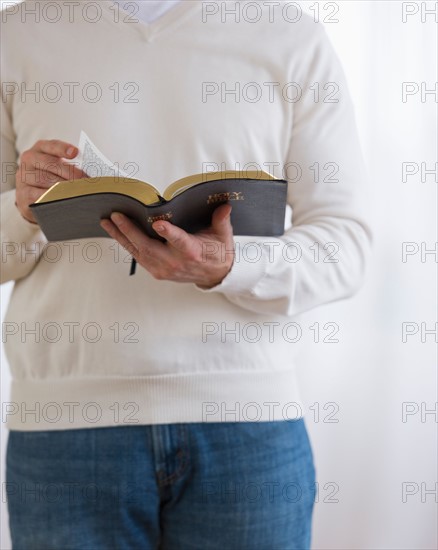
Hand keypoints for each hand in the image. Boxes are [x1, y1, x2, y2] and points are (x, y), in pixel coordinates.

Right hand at [15, 139, 86, 223]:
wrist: (33, 196)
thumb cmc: (53, 177)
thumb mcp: (60, 167)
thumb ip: (72, 165)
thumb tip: (90, 172)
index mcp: (40, 148)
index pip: (51, 145)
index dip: (63, 149)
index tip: (75, 152)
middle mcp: (29, 159)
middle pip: (51, 164)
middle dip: (70, 172)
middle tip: (85, 181)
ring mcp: (23, 176)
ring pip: (45, 180)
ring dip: (64, 186)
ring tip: (79, 191)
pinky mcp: (23, 194)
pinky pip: (39, 196)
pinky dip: (53, 198)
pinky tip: (65, 200)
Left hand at [100, 203, 234, 287]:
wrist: (214, 275)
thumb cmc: (217, 252)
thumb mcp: (223, 236)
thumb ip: (222, 221)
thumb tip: (224, 206)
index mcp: (192, 252)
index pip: (179, 241)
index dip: (169, 233)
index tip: (158, 223)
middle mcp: (175, 263)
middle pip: (148, 247)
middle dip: (130, 231)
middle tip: (116, 216)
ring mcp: (163, 269)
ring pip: (138, 252)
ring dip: (121, 237)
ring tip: (107, 222)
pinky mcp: (157, 271)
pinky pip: (138, 256)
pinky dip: (126, 244)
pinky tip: (116, 232)